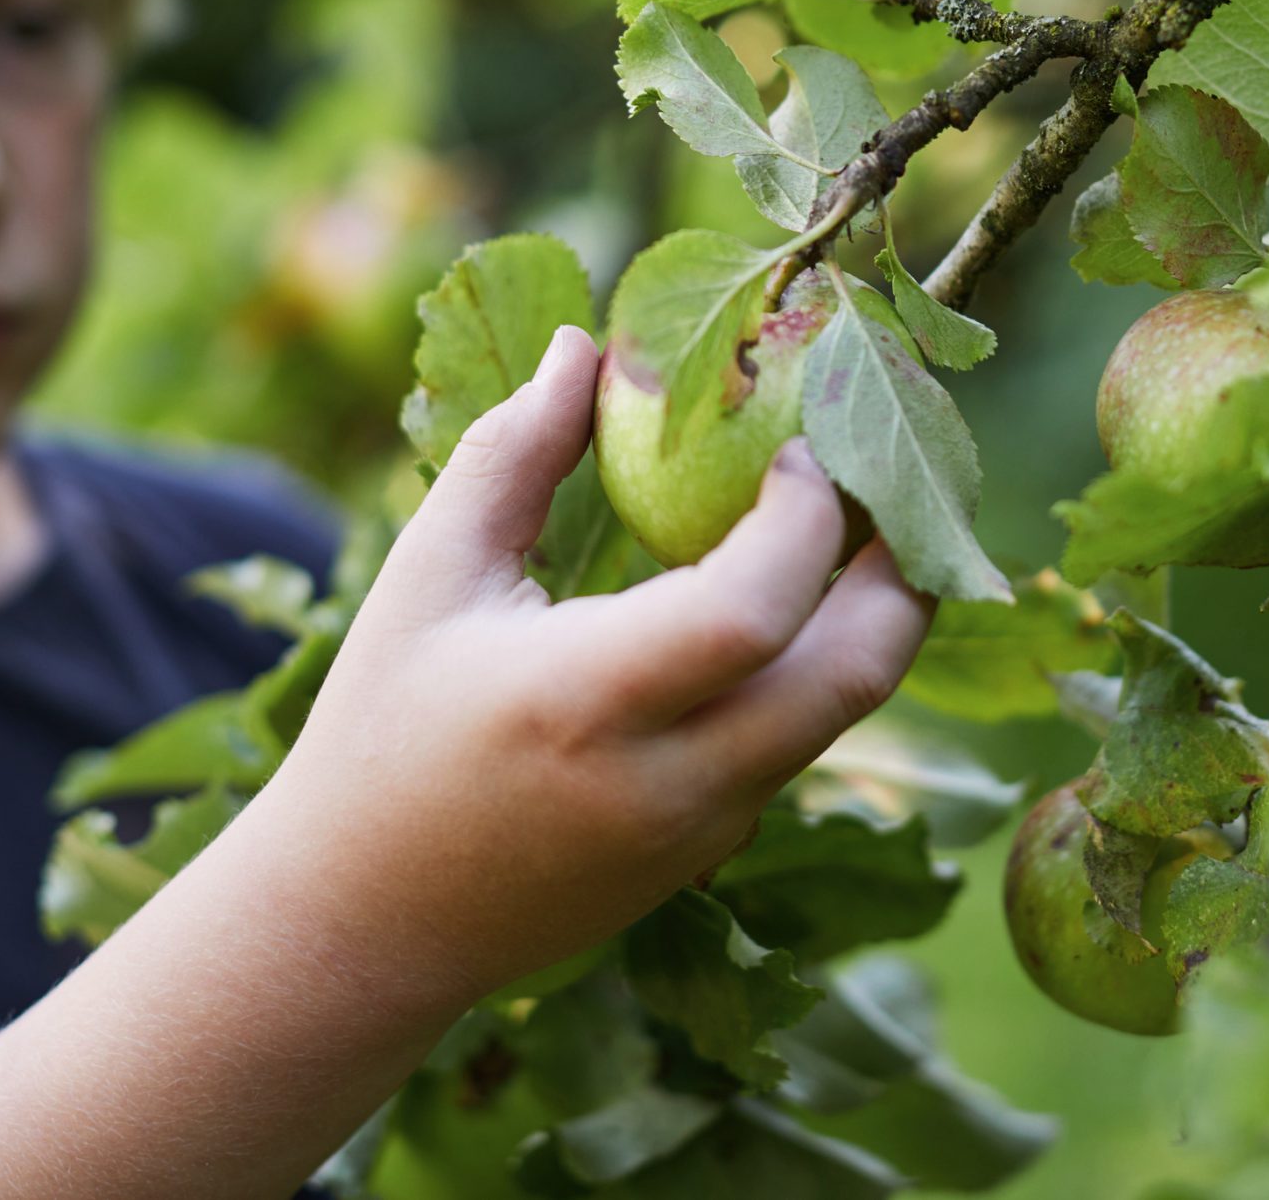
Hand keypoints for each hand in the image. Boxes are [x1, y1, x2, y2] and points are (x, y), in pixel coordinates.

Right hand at [278, 323, 933, 1002]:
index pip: (755, 608)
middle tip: (890, 476)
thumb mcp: (429, 576)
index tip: (799, 446)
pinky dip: (817, 665)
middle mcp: (669, 779)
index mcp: (588, 701)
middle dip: (902, 567)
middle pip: (858, 673)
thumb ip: (514, 453)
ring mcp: (704, 829)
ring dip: (873, 614)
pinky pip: (799, 743)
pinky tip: (793, 600)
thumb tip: (588, 345)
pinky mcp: (713, 852)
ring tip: (859, 523)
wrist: (366, 923)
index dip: (806, 516)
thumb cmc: (382, 730)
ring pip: (845, 711)